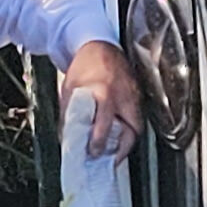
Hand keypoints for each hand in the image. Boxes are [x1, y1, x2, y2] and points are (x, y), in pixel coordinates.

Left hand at [63, 39, 144, 157]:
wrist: (99, 45)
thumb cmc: (84, 66)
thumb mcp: (70, 89)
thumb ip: (69, 114)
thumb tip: (68, 138)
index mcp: (103, 93)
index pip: (104, 123)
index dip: (98, 142)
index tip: (92, 153)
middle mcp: (123, 96)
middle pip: (131, 130)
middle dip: (121, 150)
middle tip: (110, 161)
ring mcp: (134, 96)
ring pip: (137, 127)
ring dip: (126, 142)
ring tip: (114, 153)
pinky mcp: (138, 97)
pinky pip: (136, 118)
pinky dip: (129, 130)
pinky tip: (119, 137)